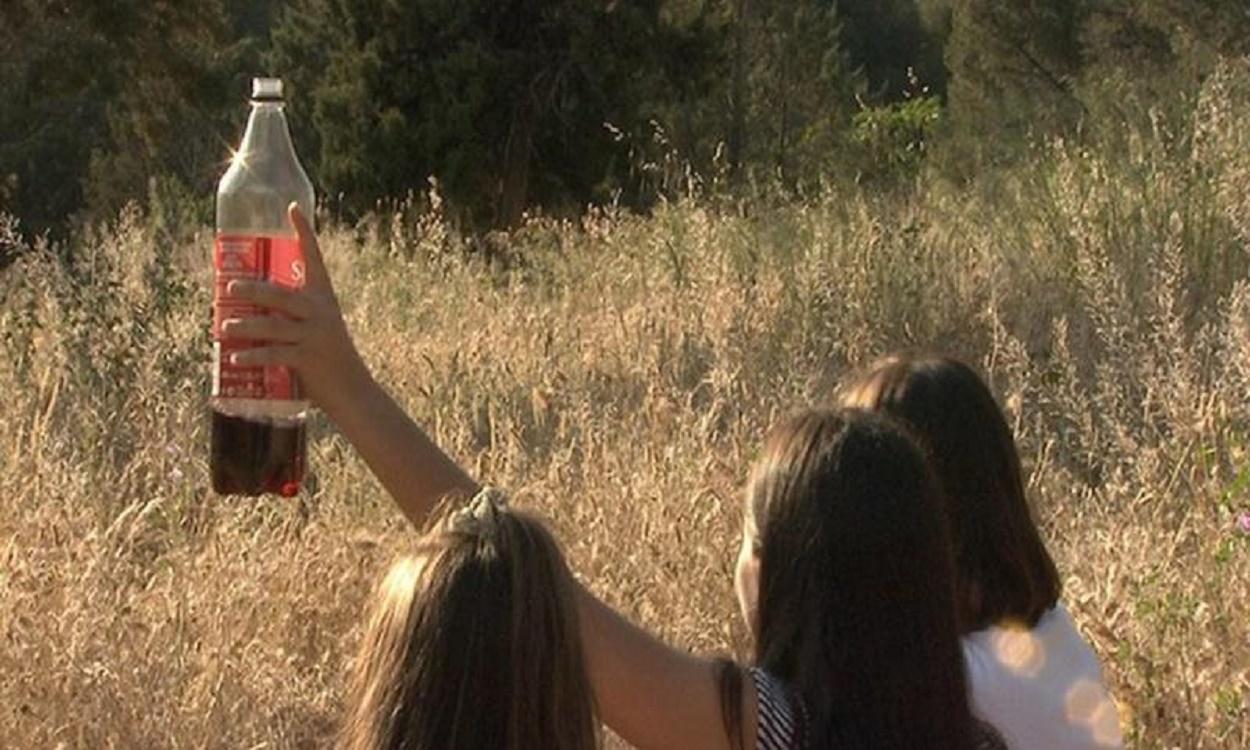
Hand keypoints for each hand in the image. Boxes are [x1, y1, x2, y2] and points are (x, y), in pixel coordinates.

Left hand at [221, 203, 370, 410]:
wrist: (354, 392)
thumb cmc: (329, 360)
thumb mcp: (317, 331)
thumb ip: (289, 318)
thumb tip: (245, 312)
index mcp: (324, 298)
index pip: (314, 258)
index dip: (304, 232)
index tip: (292, 208)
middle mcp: (321, 311)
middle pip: (281, 294)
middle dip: (252, 290)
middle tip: (228, 287)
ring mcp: (315, 335)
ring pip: (272, 325)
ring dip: (245, 326)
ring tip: (223, 327)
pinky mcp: (308, 359)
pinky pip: (274, 354)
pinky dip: (253, 355)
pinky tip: (236, 357)